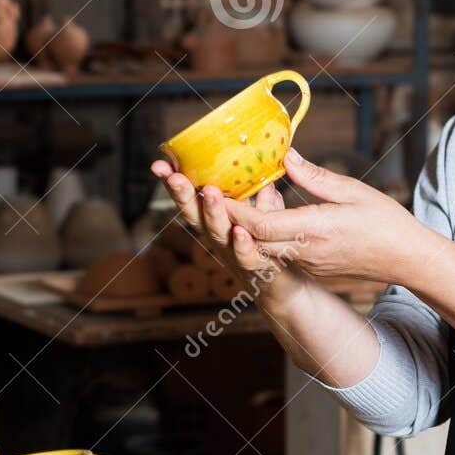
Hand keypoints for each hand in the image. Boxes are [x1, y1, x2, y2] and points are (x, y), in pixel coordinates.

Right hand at [149, 162, 307, 303]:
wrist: (293, 290)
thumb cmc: (274, 251)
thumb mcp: (266, 217)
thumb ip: (261, 197)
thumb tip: (261, 172)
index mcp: (219, 222)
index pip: (194, 198)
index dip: (177, 182)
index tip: (160, 163)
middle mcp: (221, 239)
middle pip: (196, 215)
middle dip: (183, 195)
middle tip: (173, 175)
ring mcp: (235, 256)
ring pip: (218, 234)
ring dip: (213, 213)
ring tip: (211, 192)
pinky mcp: (257, 271)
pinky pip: (248, 257)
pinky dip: (242, 245)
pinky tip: (240, 232)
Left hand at [229, 148, 424, 286]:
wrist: (406, 260)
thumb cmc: (386, 223)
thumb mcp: (353, 191)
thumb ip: (315, 177)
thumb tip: (288, 157)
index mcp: (316, 230)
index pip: (262, 225)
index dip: (233, 212)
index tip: (213, 193)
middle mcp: (307, 252)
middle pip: (254, 240)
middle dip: (227, 221)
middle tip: (205, 197)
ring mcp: (309, 263)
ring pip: (263, 249)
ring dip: (241, 230)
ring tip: (221, 206)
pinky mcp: (312, 268)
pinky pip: (278, 254)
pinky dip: (260, 238)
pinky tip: (251, 220)